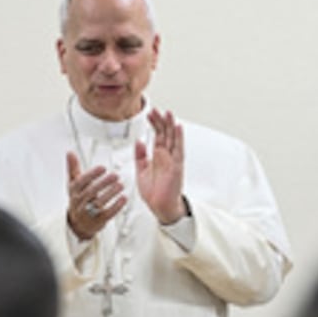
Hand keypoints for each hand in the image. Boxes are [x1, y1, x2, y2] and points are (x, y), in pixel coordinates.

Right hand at [66, 151, 126, 239]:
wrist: (79, 224)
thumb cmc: (78, 199)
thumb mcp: (74, 184)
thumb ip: (73, 168)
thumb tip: (70, 152)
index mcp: (74, 191)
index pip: (81, 182)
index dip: (92, 174)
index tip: (103, 168)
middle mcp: (79, 202)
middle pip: (91, 192)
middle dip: (104, 183)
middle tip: (115, 175)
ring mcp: (88, 213)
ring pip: (99, 203)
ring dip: (111, 193)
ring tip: (121, 185)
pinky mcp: (98, 221)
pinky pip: (107, 214)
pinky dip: (116, 206)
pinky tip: (123, 198)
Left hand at [136, 108, 186, 223]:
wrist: (160, 207)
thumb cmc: (154, 193)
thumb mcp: (141, 171)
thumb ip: (140, 156)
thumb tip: (139, 142)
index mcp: (158, 157)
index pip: (157, 136)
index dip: (154, 124)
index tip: (149, 113)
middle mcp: (166, 156)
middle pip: (165, 134)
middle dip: (160, 121)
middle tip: (156, 110)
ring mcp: (172, 160)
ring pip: (173, 139)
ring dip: (171, 126)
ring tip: (168, 113)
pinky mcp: (177, 167)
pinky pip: (178, 150)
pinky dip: (178, 138)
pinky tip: (178, 127)